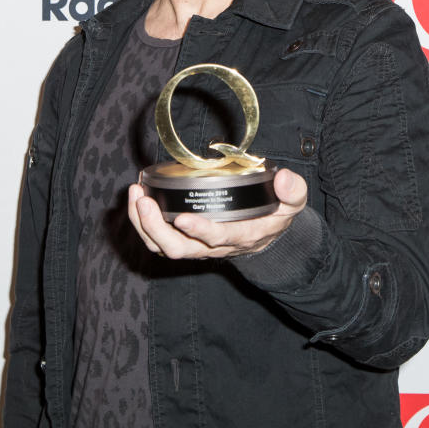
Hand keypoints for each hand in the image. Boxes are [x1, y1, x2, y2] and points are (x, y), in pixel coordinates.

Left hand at [127, 167, 307, 258]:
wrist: (265, 236)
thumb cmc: (275, 215)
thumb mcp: (293, 203)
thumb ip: (293, 191)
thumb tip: (284, 178)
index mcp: (241, 236)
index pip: (218, 239)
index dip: (200, 232)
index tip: (183, 218)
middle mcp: (214, 246)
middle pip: (179, 249)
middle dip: (155, 228)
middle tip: (143, 200)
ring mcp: (196, 247)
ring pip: (163, 247)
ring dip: (143, 224)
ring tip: (135, 195)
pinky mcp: (185, 241)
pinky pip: (157, 241)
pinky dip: (142, 223)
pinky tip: (137, 199)